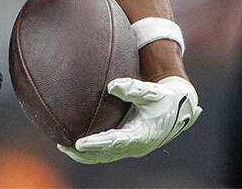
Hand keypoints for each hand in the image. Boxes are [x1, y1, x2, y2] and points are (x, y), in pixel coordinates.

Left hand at [57, 76, 200, 163]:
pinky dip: (92, 150)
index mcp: (142, 135)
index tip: (79, 144)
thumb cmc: (164, 98)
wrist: (180, 108)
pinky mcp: (128, 145)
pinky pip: (107, 152)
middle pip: (106, 154)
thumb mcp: (152, 92)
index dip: (96, 144)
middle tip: (62, 146)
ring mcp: (132, 148)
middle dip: (84, 153)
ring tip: (63, 146)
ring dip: (85, 154)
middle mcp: (136, 146)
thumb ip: (132, 89)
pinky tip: (75, 144)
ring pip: (105, 156)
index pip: (114, 142)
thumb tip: (111, 86)